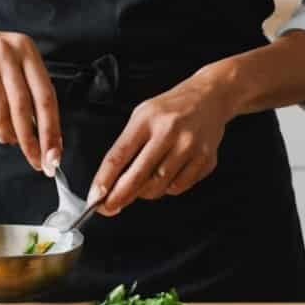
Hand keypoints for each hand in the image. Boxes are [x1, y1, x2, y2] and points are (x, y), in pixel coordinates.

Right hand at [0, 16, 60, 172]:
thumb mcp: (14, 59)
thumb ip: (32, 91)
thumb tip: (47, 140)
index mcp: (24, 48)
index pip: (44, 96)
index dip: (51, 130)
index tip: (54, 155)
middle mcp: (1, 54)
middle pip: (21, 109)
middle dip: (29, 141)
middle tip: (35, 160)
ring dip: (4, 135)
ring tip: (5, 136)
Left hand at [90, 72, 236, 214]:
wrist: (209, 97)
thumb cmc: (170, 109)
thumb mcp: (142, 116)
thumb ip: (127, 146)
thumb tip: (110, 183)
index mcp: (147, 120)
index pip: (119, 155)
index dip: (104, 180)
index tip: (95, 198)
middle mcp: (169, 132)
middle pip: (138, 176)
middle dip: (120, 197)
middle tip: (109, 207)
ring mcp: (189, 147)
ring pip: (158, 187)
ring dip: (145, 192)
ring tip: (144, 182)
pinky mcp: (205, 159)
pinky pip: (179, 187)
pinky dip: (168, 188)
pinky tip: (168, 174)